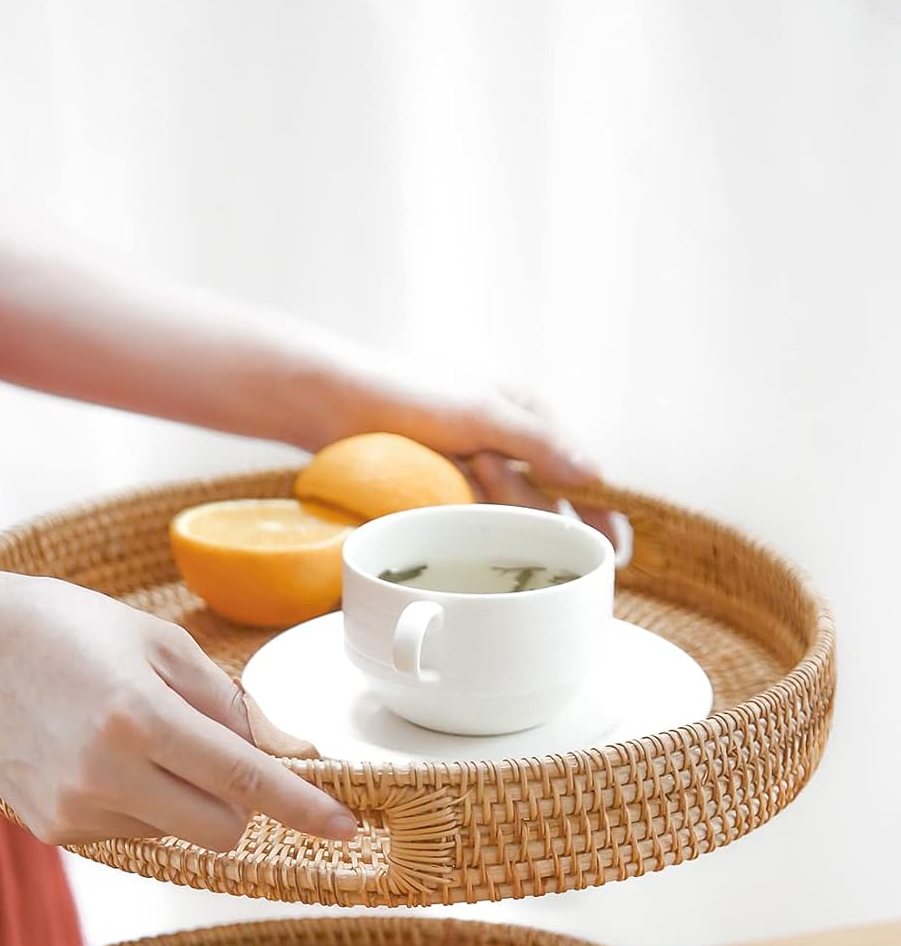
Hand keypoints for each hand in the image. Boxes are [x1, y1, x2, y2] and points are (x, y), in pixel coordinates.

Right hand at [0, 564, 355, 849]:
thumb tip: (296, 755)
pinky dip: (141, 803)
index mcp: (140, 716)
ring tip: (133, 736)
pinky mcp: (54, 828)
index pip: (244, 780)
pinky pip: (135, 832)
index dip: (303, 807)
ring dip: (184, 798)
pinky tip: (103, 756)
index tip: (346, 826)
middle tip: (216, 752)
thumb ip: (235, 705)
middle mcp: (106, 773)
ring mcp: (76, 809)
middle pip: (221, 830)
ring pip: (178, 833)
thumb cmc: (71, 629)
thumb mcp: (162, 645)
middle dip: (240, 804)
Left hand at [312, 364, 615, 544]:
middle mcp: (509, 443)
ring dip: (493, 506)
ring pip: (508, 513)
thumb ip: (538, 445)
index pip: (578, 468)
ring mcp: (475, 470)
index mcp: (528, 413)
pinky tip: (460, 520)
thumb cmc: (407, 394)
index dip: (599, 509)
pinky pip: (473, 520)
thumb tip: (596, 475)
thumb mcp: (480, 414)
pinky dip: (470, 522)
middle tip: (498, 489)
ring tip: (460, 473)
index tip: (615, 552)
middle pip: (545, 498)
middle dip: (530, 506)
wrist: (330, 402)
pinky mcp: (444, 491)